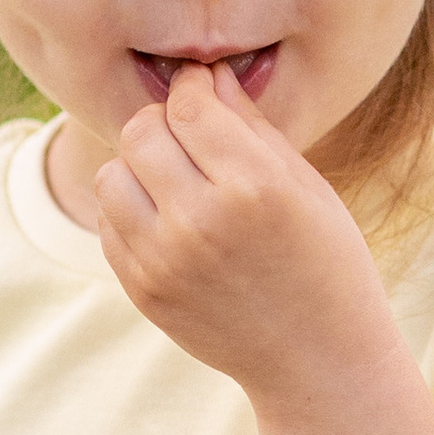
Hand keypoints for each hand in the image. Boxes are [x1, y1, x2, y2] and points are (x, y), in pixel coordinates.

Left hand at [94, 62, 397, 405]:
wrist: (318, 360)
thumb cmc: (325, 261)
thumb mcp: (305, 185)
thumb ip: (250, 126)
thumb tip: (206, 75)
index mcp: (252, 186)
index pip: (188, 106)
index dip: (192, 88)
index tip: (201, 91)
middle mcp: (201, 222)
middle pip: (140, 133)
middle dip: (161, 123)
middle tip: (187, 135)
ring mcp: (164, 261)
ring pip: (111, 175)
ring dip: (137, 167)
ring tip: (174, 179)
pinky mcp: (143, 291)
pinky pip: (108, 224)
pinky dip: (130, 211)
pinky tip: (169, 219)